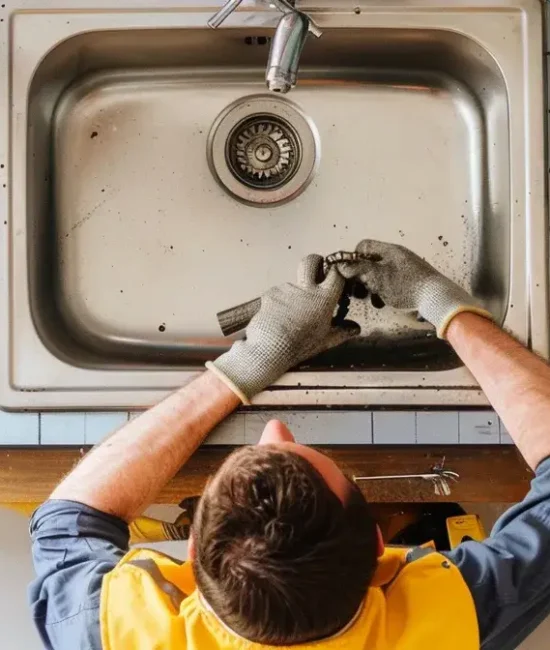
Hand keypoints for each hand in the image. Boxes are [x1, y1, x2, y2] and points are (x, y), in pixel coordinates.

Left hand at [207, 255, 359, 402]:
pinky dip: (278, 303)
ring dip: (292, 294)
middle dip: (314, 262)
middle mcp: (306, 289)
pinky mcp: (270, 293)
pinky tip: (277, 317)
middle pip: (311, 261)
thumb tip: (355, 329)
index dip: (336, 272)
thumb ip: (342, 333)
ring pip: (292, 284)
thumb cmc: (299, 346)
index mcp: (323, 299)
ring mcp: (287, 289)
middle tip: (315, 272)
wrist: (270, 347)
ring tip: (289, 315)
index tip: (335, 276)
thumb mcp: (325, 341)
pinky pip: (277, 294)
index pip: (336, 275)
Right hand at [337, 239, 491, 338]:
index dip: (353, 259)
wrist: (437, 298)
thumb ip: (358, 270)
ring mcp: (404, 268)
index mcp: (389, 250)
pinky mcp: (410, 281)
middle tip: (357, 291)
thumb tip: (340, 265)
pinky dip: (383, 292)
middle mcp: (396, 256)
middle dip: (361, 277)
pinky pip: (390, 283)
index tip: (349, 274)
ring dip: (371, 287)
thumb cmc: (406, 286)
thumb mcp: (378, 278)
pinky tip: (383, 302)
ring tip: (371, 299)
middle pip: (370, 261)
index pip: (364, 246)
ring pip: (379, 274)